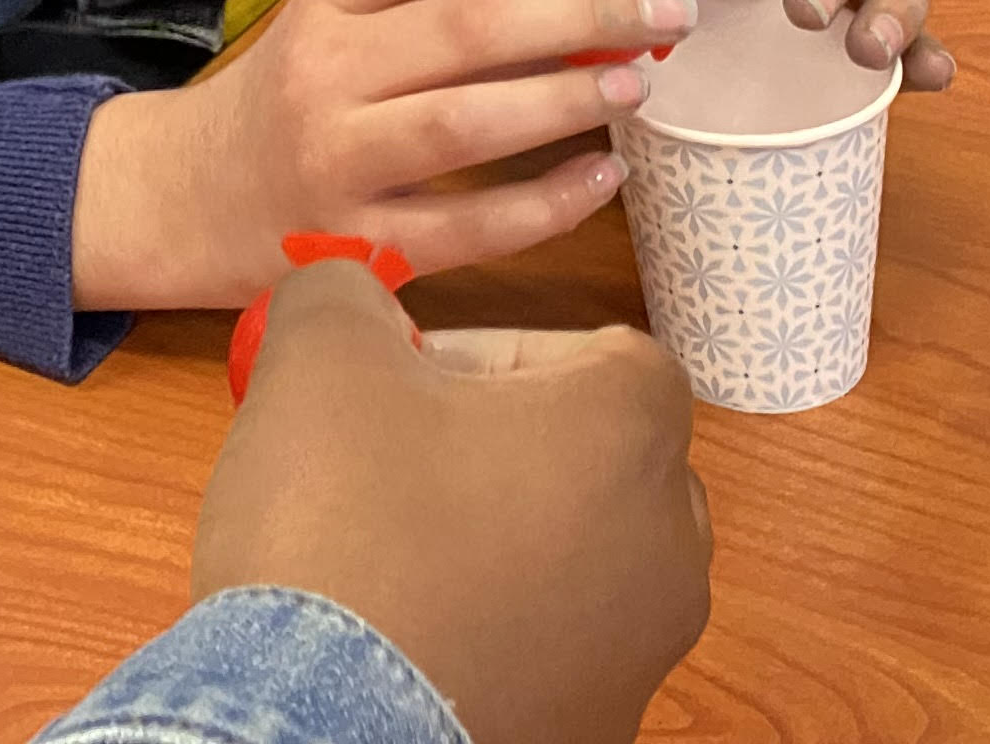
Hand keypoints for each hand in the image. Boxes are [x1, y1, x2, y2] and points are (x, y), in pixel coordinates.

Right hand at [69, 0, 698, 311]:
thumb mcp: (324, 24)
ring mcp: (337, 165)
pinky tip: (603, 178)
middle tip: (664, 12)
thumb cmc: (279, 103)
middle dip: (584, 17)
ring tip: (639, 84)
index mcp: (321, 5)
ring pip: (468, 123)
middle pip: (467, 28)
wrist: (178, 200)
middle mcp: (324, 76)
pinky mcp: (357, 247)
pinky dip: (549, 204)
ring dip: (570, 101)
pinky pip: (471, 228)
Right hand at [194, 258, 710, 743]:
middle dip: (507, 443)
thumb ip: (349, 290)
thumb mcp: (319, 348)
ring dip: (504, 537)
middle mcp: (670, 549)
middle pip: (603, 457)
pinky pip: (556, 651)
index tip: (411, 377)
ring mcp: (640, 657)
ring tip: (396, 550)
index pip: (603, 352)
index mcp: (631, 435)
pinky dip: (496, 629)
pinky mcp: (596, 734)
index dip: (498, 349)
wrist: (319, 725)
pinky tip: (406, 633)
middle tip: (401, 453)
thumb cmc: (342, 525)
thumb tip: (354, 300)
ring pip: (584, 559)